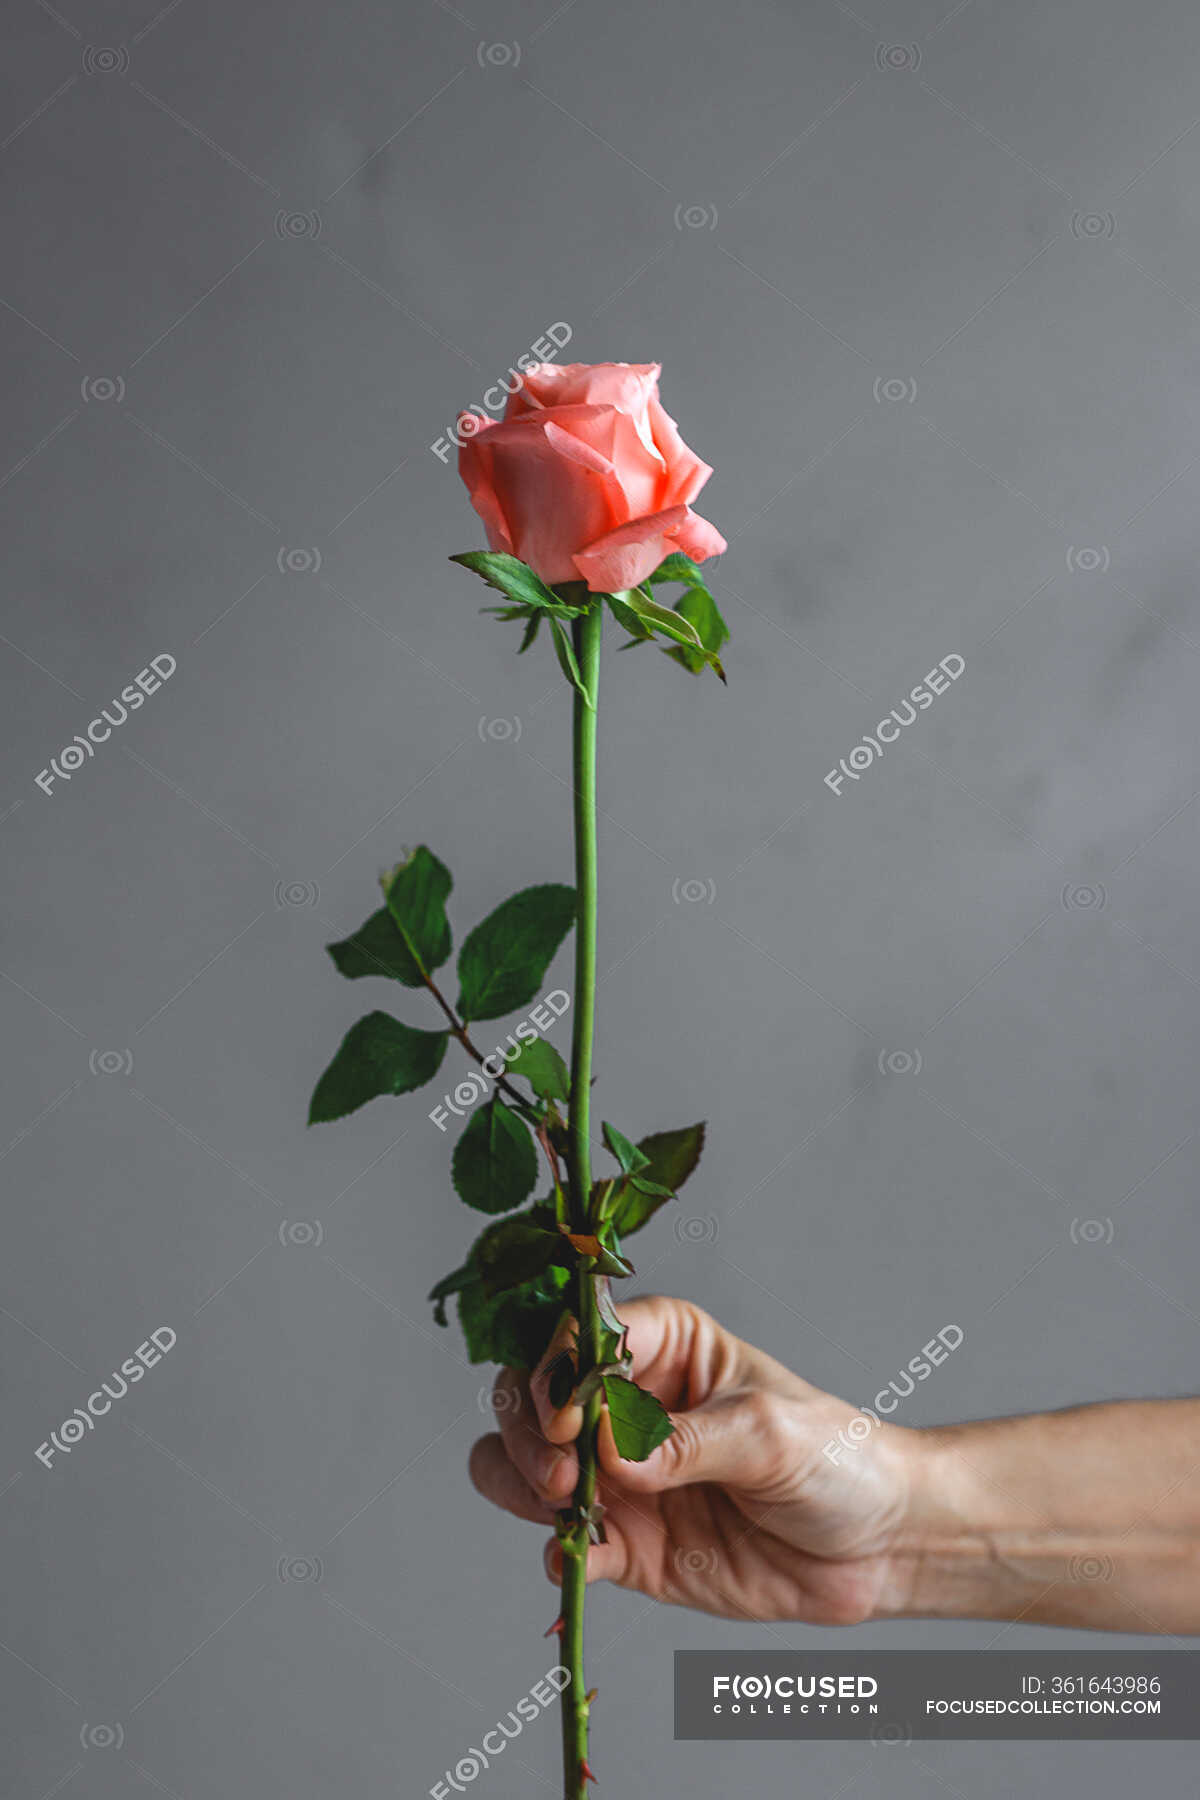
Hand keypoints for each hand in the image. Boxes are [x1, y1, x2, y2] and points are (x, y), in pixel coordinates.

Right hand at [468, 1294, 920, 1624]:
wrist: (878, 1544)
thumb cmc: (834, 1456)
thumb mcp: (769, 1432)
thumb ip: (686, 1442)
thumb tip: (610, 1454)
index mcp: (662, 1344)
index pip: (581, 1335)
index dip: (558, 1368)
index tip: (568, 1417)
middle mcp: (625, 1404)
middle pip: (531, 1394)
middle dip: (526, 1428)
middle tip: (558, 1472)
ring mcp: (618, 1476)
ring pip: (522, 1465)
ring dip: (520, 1482)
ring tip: (561, 1506)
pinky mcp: (626, 1544)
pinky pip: (566, 1545)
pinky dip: (558, 1552)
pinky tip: (575, 1559)